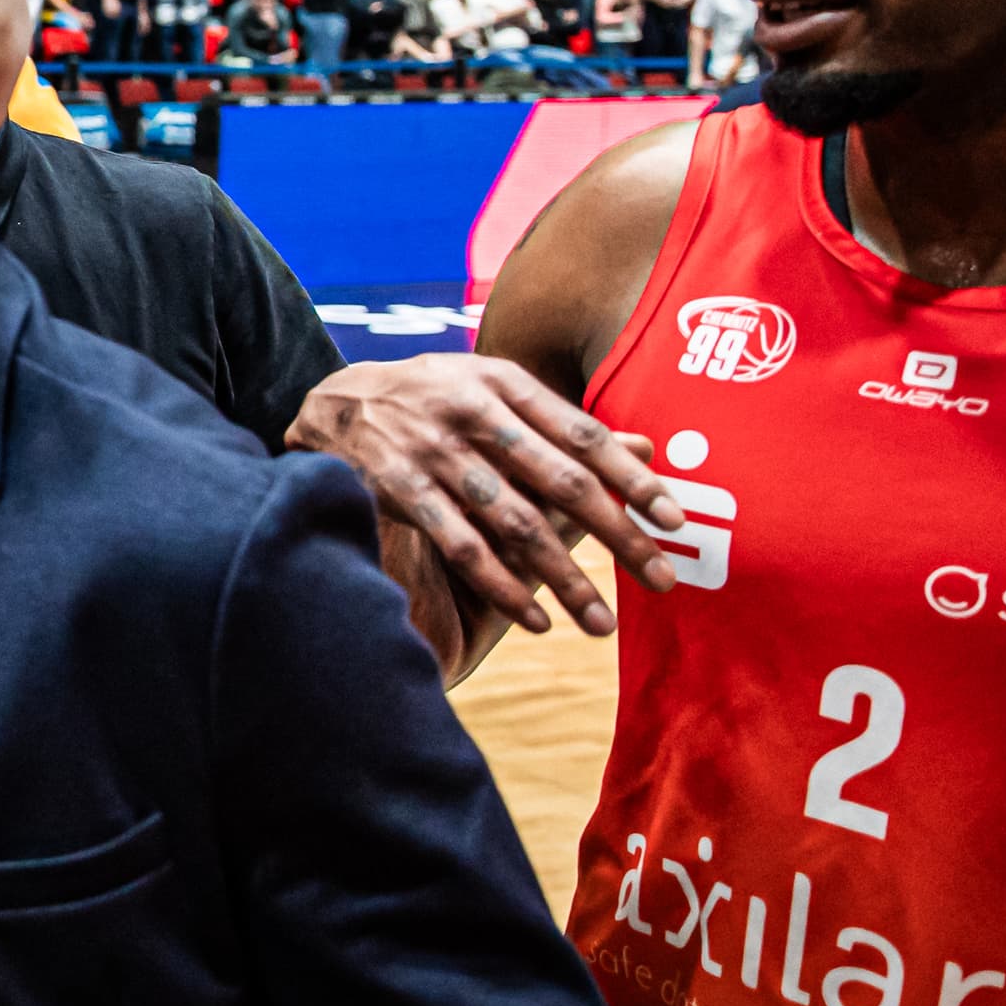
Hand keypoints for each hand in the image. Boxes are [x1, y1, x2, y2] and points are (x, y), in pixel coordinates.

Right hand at [284, 354, 680, 680]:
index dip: (633, 478)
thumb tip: (649, 447)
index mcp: (501, 382)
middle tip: (663, 579)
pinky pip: (462, 547)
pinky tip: (536, 621)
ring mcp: (432, 451)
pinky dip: (501, 587)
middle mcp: (470, 412)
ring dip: (565, 579)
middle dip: (618, 536)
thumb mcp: (492, 390)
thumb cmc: (432, 399)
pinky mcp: (399, 489)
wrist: (331, 404)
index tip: (675, 521)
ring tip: (603, 622)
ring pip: (514, 524)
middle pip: (560, 481)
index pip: (583, 434)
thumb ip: (562, 423)